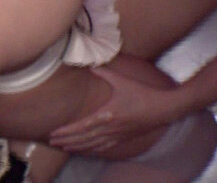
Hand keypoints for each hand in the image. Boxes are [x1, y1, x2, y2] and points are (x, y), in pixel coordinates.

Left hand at [48, 67, 174, 153]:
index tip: (53, 133)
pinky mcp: (124, 138)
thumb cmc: (143, 93)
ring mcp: (118, 135)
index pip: (81, 126)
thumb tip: (91, 64)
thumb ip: (105, 72)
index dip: (66, 131)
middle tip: (52, 141)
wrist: (164, 109)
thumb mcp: (122, 81)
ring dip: (77, 147)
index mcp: (108, 115)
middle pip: (84, 138)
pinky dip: (92, 150)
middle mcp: (111, 128)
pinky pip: (105, 147)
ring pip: (93, 145)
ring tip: (63, 147)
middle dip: (67, 140)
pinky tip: (85, 151)